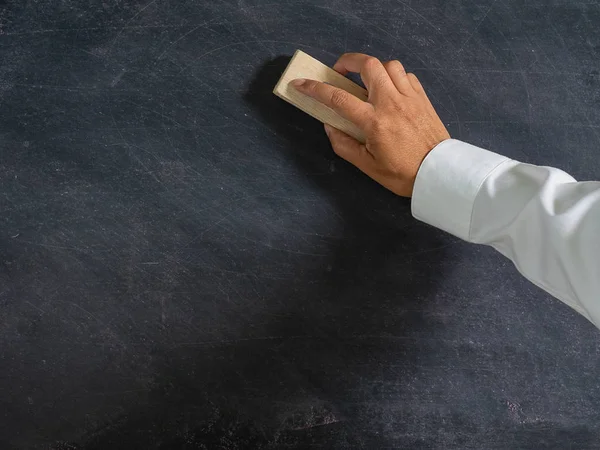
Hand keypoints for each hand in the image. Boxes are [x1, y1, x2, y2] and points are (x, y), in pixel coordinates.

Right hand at [291, 53, 449, 196]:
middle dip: (348, 60)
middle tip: (340, 71)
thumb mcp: (367, 166)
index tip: (301, 83)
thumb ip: (344, 145)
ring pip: (389, 65)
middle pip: (368, 64)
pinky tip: (390, 90)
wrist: (439, 173)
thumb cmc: (402, 173)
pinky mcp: (423, 98)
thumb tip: (330, 125)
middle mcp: (391, 102)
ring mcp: (409, 97)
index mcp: (374, 121)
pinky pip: (406, 76)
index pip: (338, 98)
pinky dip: (394, 77)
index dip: (315, 89)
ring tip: (367, 81)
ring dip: (374, 68)